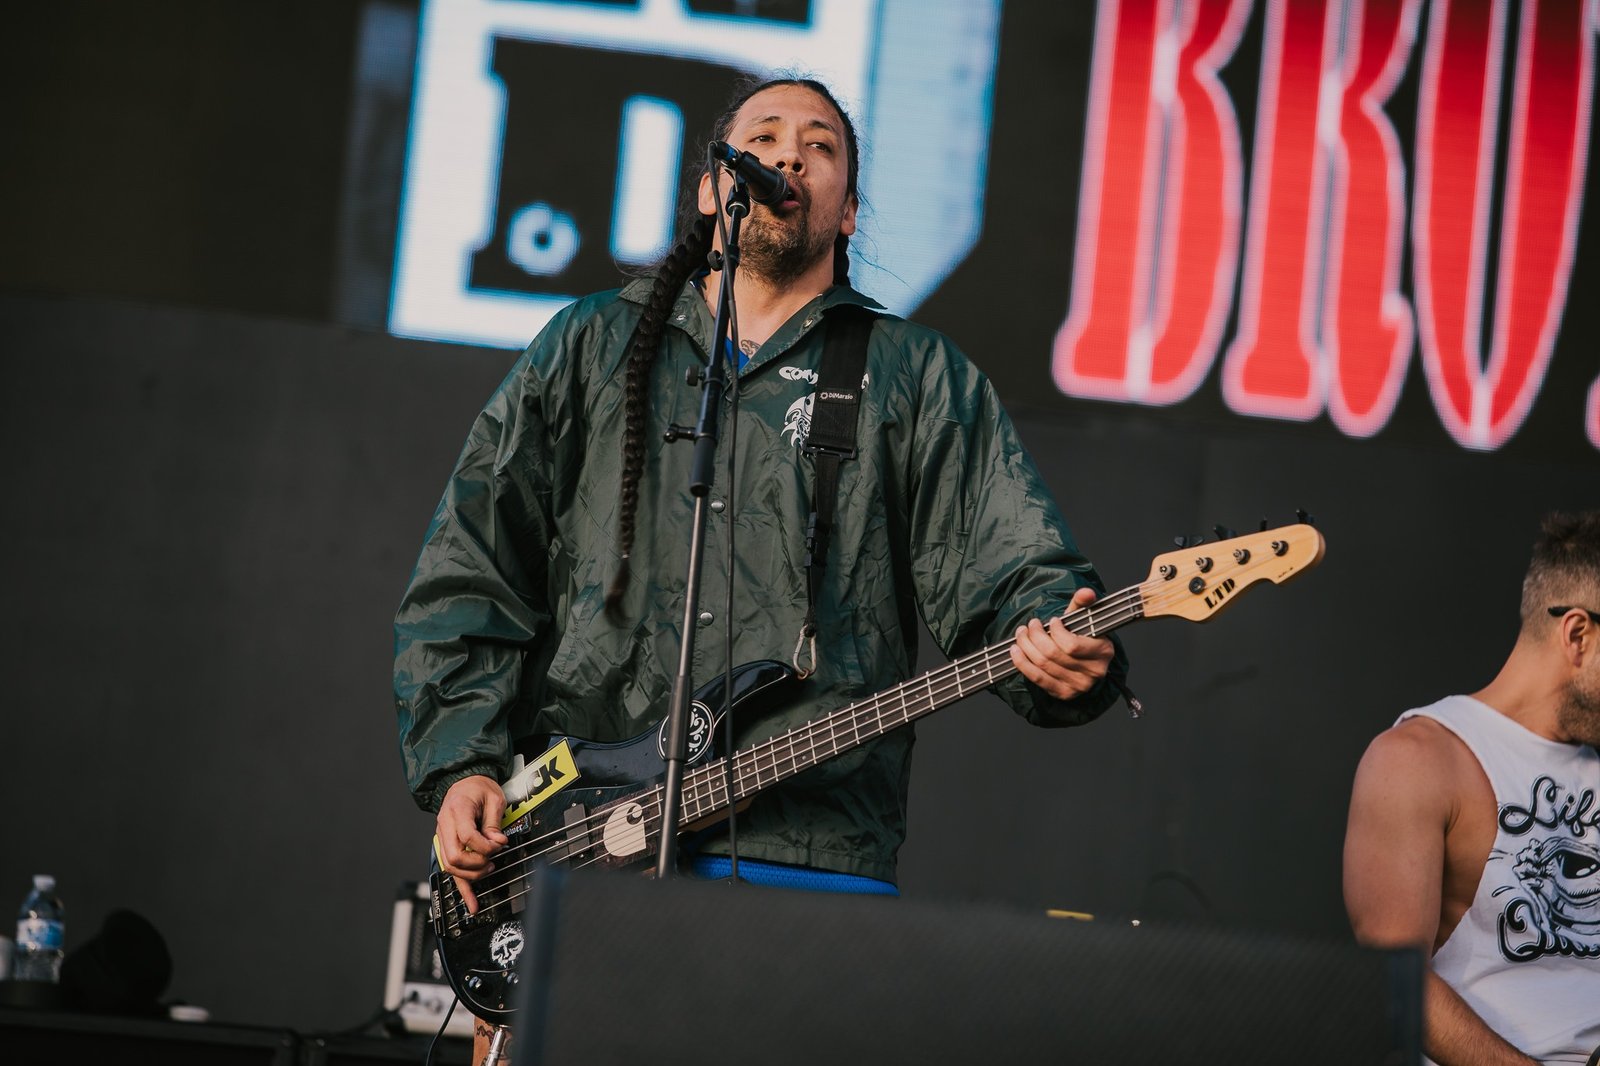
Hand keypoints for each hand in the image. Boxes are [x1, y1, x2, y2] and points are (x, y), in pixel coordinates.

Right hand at [436, 774, 509, 914]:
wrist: (463, 782)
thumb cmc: (478, 788)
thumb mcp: (494, 798)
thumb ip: (494, 823)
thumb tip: (498, 843)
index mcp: (457, 810)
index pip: (468, 837)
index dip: (486, 846)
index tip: (499, 844)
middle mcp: (445, 826)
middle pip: (455, 856)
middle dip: (477, 863)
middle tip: (493, 859)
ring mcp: (442, 837)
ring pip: (451, 867)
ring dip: (472, 873)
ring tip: (489, 868)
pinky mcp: (445, 846)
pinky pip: (451, 871)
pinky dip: (462, 889)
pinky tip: (472, 903)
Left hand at [1009, 586, 1113, 699]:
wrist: (1085, 664)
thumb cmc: (1083, 638)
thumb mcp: (1085, 619)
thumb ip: (1083, 604)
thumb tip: (1085, 592)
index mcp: (1103, 652)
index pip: (1071, 645)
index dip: (1056, 631)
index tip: (1052, 621)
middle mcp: (1093, 672)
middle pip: (1053, 654)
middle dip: (1035, 636)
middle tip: (1030, 625)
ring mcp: (1077, 686)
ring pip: (1043, 664)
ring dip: (1026, 646)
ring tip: (1021, 634)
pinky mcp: (1063, 693)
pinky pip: (1037, 678)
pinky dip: (1022, 663)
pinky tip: (1016, 651)